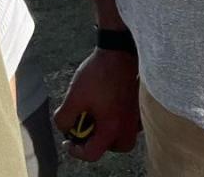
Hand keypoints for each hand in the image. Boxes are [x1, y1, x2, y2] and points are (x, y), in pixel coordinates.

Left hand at [54, 47, 140, 161]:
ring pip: (122, 135)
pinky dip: (118, 119)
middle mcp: (127, 126)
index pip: (92, 154)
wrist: (119, 49)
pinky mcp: (139, 104)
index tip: (69, 142)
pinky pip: (129, 122)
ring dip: (108, 130)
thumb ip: (65, 118)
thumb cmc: (99, 72)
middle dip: (97, 142)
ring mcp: (136, 116)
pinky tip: (109, 105)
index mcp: (111, 128)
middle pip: (112, 147)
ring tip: (97, 113)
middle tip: (87, 128)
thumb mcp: (74, 96)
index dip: (76, 151)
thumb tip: (64, 127)